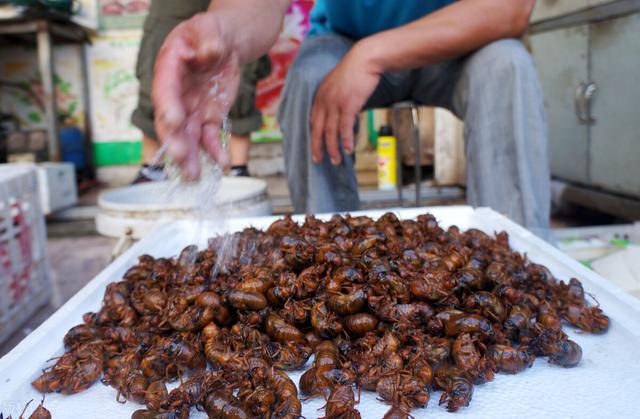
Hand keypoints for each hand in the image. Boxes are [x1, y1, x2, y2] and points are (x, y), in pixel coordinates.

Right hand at [153, 13, 239, 179]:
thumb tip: (208, 51)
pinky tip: (222, 163)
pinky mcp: (207, 118)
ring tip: (194, 178)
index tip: (174, 122)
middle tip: (181, 158)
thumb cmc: (210, 34)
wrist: (224, 45)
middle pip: (171, 122)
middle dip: (175, 141)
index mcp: (169, 70)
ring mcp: (190, 109)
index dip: (169, 107)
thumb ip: (208, 39)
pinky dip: (215, 151)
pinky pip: (210, 137)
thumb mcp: (209, 29)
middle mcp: (175, 94)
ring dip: (190, 158)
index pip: (166, 91)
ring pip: (187, 137)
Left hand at [311, 43, 380, 164]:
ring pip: (330, 131)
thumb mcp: (338, 86)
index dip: (312, 137)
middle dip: (317, 147)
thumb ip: (334, 100)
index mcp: (320, 96)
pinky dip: (345, 140)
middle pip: (317, 129)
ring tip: (336, 160)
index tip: (313, 149)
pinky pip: (345, 128)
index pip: (312, 121)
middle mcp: (324, 101)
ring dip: (333, 148)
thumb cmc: (355, 72)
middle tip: (318, 161)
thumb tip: (339, 115)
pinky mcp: (348, 105)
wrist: (366, 59)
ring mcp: (335, 103)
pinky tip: (348, 149)